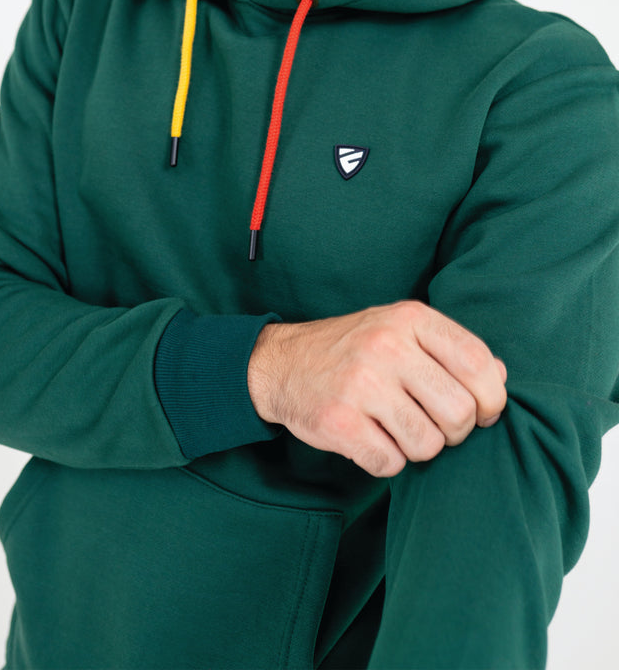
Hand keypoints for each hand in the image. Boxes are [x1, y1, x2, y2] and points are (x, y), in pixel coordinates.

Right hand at [247, 301, 506, 477]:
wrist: (281, 363)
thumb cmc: (354, 349)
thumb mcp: (402, 331)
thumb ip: (451, 350)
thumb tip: (500, 379)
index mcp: (409, 319)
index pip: (477, 362)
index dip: (492, 398)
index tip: (484, 412)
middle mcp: (386, 346)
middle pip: (459, 411)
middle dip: (454, 431)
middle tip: (434, 425)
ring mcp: (360, 384)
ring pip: (428, 444)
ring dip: (418, 448)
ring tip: (396, 429)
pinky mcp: (338, 422)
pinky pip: (390, 463)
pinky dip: (386, 461)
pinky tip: (370, 439)